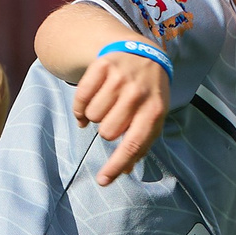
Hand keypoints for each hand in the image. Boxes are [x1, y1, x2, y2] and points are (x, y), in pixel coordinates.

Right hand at [70, 49, 169, 184]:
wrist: (143, 54)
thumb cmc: (148, 94)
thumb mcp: (153, 117)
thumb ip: (141, 144)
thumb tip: (124, 171)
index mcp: (154, 111)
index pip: (132, 145)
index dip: (116, 166)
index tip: (102, 181)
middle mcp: (137, 94)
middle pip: (107, 132)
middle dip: (107, 130)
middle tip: (116, 116)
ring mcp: (119, 78)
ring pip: (93, 116)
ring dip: (96, 115)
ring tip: (107, 105)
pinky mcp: (102, 66)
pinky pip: (81, 98)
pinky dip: (81, 106)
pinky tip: (89, 103)